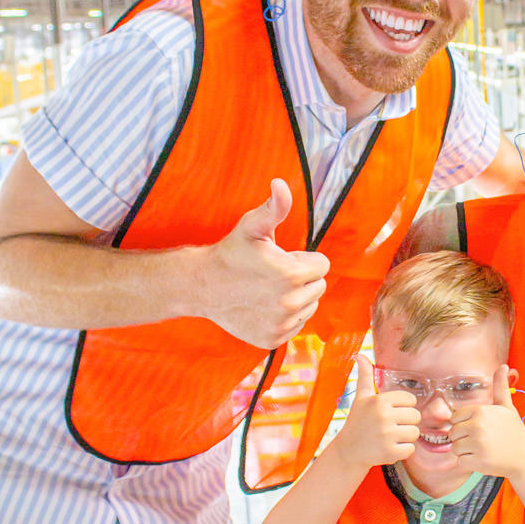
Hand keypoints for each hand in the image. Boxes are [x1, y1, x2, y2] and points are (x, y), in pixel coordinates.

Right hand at [200, 178, 330, 348]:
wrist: (202, 286)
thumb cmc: (231, 252)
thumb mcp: (253, 226)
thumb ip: (274, 207)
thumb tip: (281, 184)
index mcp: (292, 274)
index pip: (322, 265)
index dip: (304, 259)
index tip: (282, 258)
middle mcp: (289, 303)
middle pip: (319, 286)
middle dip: (302, 278)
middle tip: (274, 274)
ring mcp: (281, 324)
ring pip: (310, 306)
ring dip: (297, 297)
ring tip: (269, 289)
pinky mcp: (273, 339)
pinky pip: (297, 325)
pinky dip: (286, 316)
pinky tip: (265, 306)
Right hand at [334, 355, 420, 469]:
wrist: (347, 452)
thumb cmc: (357, 422)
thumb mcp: (361, 398)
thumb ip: (365, 376)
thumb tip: (360, 355)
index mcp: (379, 401)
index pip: (411, 400)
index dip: (404, 407)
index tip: (392, 413)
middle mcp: (383, 416)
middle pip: (415, 416)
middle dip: (406, 423)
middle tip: (391, 427)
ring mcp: (387, 436)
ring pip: (415, 433)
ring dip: (405, 437)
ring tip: (391, 437)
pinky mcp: (390, 453)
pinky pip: (410, 449)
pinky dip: (403, 451)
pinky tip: (389, 448)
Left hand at [448, 365, 524, 478]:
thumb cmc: (514, 430)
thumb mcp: (506, 407)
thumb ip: (500, 387)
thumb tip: (503, 366)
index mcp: (480, 410)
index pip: (454, 417)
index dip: (464, 424)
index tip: (479, 428)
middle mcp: (477, 426)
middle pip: (453, 433)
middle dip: (464, 438)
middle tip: (482, 440)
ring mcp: (478, 444)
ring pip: (455, 448)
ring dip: (466, 451)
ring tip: (483, 449)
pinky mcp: (478, 461)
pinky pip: (460, 461)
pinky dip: (469, 463)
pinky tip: (484, 459)